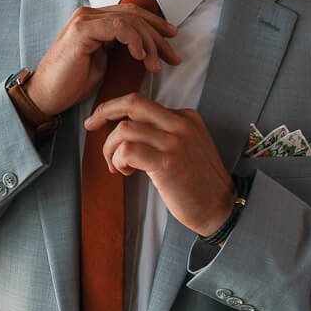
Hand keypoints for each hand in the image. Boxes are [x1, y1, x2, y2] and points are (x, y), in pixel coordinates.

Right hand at [27, 5, 181, 116]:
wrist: (46, 96)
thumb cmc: (71, 84)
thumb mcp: (104, 64)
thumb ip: (120, 50)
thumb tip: (147, 49)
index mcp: (95, 21)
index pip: (132, 15)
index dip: (156, 26)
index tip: (172, 42)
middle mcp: (89, 14)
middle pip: (135, 16)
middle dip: (159, 37)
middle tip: (174, 58)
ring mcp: (84, 20)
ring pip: (130, 21)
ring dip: (149, 43)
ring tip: (155, 65)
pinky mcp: (81, 30)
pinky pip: (118, 27)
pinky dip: (134, 40)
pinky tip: (140, 57)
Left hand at [84, 94, 235, 236]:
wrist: (220, 207)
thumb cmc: (197, 181)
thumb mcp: (186, 146)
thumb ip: (162, 133)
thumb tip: (125, 128)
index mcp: (185, 116)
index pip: (142, 103)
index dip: (117, 112)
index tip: (102, 123)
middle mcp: (181, 124)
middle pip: (132, 102)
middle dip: (104, 110)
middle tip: (91, 125)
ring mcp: (174, 142)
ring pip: (125, 128)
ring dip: (110, 148)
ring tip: (117, 166)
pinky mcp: (167, 163)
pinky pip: (128, 150)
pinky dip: (118, 160)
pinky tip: (125, 172)